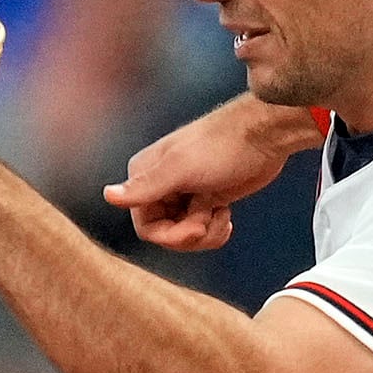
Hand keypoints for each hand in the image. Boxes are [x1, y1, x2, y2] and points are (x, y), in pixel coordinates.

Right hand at [104, 97, 310, 251]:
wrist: (265, 137)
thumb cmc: (224, 146)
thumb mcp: (181, 168)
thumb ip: (145, 186)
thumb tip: (107, 195)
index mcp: (145, 175)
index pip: (145, 227)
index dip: (171, 235)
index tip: (196, 227)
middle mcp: (159, 185)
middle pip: (165, 235)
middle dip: (191, 234)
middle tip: (212, 218)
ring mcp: (183, 194)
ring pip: (184, 236)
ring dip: (206, 234)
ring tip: (223, 215)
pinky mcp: (205, 199)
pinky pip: (200, 231)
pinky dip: (215, 231)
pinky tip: (227, 216)